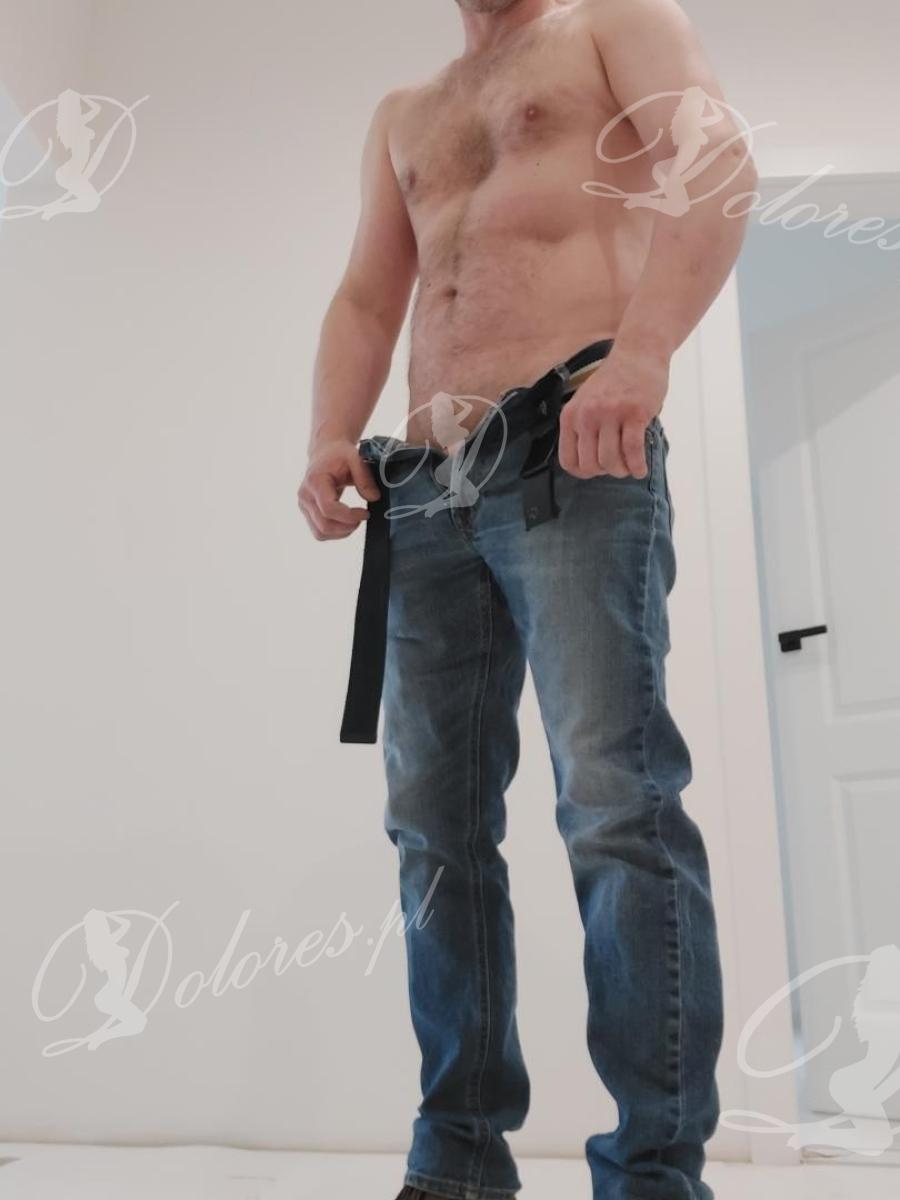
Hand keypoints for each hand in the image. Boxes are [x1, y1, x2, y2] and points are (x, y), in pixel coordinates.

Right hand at [298, 439, 380, 540]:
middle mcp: (305, 496)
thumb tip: (374, 498)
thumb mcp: (355, 459)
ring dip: (341, 532)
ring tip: (355, 520)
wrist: (325, 452)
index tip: (366, 513)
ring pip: (320, 533)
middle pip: (324, 525)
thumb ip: (365, 478)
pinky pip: (319, 532)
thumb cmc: (339, 455)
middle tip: (363, 517)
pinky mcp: (307, 512)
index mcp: (315, 482)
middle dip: (347, 527)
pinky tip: (346, 522)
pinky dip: (335, 533)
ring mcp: (304, 506)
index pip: (329, 509)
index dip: (349, 516)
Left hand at [558, 351, 668, 478]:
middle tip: (618, 466)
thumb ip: (582, 428)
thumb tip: (587, 464)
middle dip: (606, 472)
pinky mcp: (634, 413)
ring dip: (622, 471)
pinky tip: (641, 469)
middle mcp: (587, 415)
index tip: (598, 468)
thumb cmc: (614, 382)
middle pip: (591, 465)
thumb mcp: (586, 402)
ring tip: (630, 467)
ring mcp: (610, 414)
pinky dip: (638, 466)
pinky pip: (633, 451)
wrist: (638, 354)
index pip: (569, 461)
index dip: (584, 471)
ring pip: (611, 461)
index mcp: (571, 415)